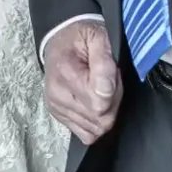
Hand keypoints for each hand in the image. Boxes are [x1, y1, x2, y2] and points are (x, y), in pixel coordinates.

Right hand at [42, 20, 121, 144]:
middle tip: (108, 81)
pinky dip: (95, 123)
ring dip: (105, 113)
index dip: (114, 91)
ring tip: (100, 90)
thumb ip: (104, 62)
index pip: (100, 103)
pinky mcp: (58, 115)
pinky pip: (86, 134)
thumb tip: (106, 90)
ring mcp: (56, 106)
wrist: (60, 40)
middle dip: (112, 103)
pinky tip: (93, 103)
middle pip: (100, 119)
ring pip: (95, 130)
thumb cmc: (82, 37)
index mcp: (66, 72)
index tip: (112, 75)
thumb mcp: (98, 37)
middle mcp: (57, 93)